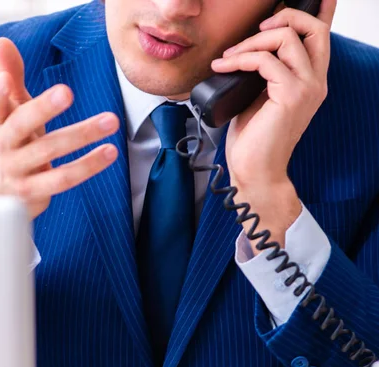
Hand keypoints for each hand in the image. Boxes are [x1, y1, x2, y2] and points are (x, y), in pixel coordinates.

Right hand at [0, 38, 118, 219]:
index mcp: (0, 124)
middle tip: (68, 92)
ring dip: (81, 135)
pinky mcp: (35, 193)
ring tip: (110, 120)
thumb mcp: (11, 114)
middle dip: (43, 109)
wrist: (1, 195)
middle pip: (22, 126)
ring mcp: (18, 172)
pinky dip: (88, 166)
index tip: (6, 80)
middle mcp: (5, 147)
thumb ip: (11, 78)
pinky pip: (63, 179)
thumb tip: (2, 42)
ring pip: (48, 152)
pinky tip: (109, 152)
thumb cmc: (14, 146)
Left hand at [211, 0, 336, 247]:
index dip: (319, 10)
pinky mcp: (291, 95)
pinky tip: (223, 67)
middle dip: (284, 17)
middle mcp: (316, 83)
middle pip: (313, 28)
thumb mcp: (259, 97)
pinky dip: (240, 59)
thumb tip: (250, 47)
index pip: (321, 37)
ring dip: (250, 43)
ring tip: (229, 58)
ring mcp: (307, 88)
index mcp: (311, 82)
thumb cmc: (254, 141)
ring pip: (286, 38)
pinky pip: (265, 60)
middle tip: (257, 31)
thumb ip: (265, 72)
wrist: (254, 172)